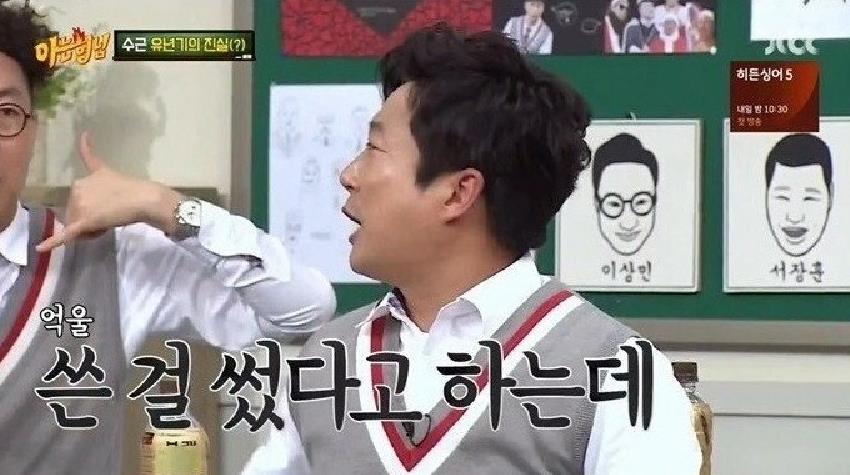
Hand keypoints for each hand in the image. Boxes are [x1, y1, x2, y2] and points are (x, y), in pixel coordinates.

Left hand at [36, 132, 182, 251]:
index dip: (89, 206)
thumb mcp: (109, 174)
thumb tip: (82, 149)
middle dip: (90, 219)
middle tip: (112, 218)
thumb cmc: (132, 189)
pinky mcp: (82, 223)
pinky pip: (66, 235)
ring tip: (110, 223)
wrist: (143, 199)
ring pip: (77, 225)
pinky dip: (52, 242)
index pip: (78, 199)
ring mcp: (79, 207)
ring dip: (91, 229)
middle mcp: (76, 191)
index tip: (100, 207)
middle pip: (76, 213)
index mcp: (81, 180)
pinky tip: (40, 248)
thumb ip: (94, 168)